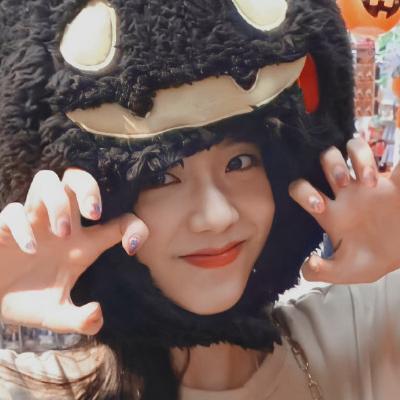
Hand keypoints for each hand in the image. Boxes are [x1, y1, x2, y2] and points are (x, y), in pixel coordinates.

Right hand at [0, 169, 147, 334]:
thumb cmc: (28, 301)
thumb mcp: (57, 316)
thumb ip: (79, 320)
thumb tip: (97, 316)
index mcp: (82, 244)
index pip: (118, 221)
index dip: (133, 227)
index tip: (130, 248)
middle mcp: (61, 226)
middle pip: (77, 179)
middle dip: (88, 188)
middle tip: (93, 213)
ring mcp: (33, 222)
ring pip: (47, 181)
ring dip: (58, 203)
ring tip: (61, 232)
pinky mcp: (5, 227)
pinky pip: (14, 211)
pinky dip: (23, 227)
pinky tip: (29, 250)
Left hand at [289, 138, 399, 283]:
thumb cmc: (369, 259)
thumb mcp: (346, 270)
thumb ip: (323, 271)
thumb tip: (307, 266)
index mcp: (330, 211)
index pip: (302, 189)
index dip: (303, 192)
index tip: (319, 206)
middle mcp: (346, 192)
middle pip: (328, 160)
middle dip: (332, 165)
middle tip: (342, 183)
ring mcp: (369, 184)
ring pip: (355, 149)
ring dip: (359, 157)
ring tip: (369, 181)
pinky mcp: (396, 183)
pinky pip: (398, 163)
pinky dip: (398, 161)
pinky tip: (392, 177)